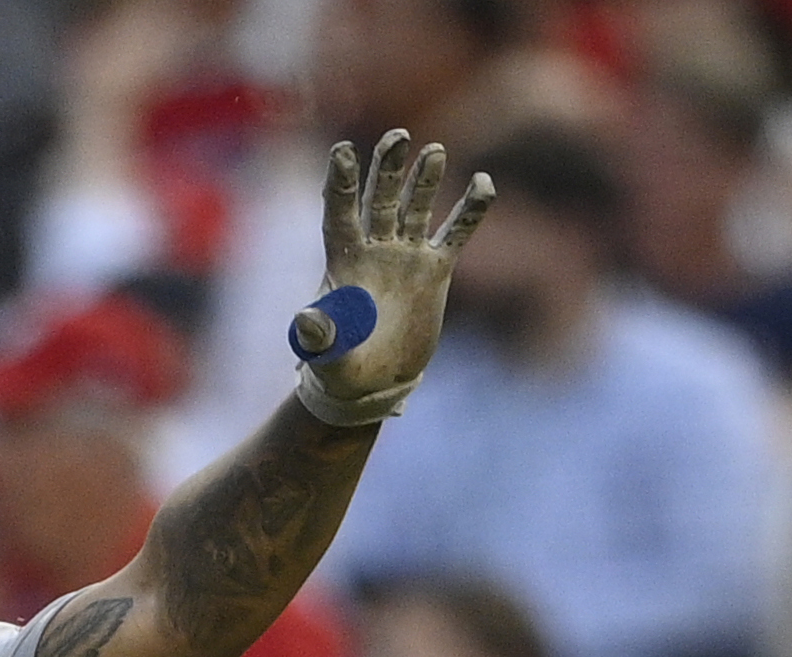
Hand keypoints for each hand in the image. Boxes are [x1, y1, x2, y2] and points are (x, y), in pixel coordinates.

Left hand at [289, 129, 500, 426]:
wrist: (372, 384)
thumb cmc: (339, 369)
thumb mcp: (324, 356)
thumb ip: (317, 336)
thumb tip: (306, 319)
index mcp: (343, 261)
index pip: (339, 213)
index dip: (340, 184)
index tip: (341, 150)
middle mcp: (374, 249)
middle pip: (379, 199)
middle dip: (387, 169)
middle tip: (397, 138)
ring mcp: (405, 256)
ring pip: (416, 208)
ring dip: (424, 181)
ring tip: (434, 151)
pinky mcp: (434, 271)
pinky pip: (456, 234)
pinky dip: (470, 211)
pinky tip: (485, 183)